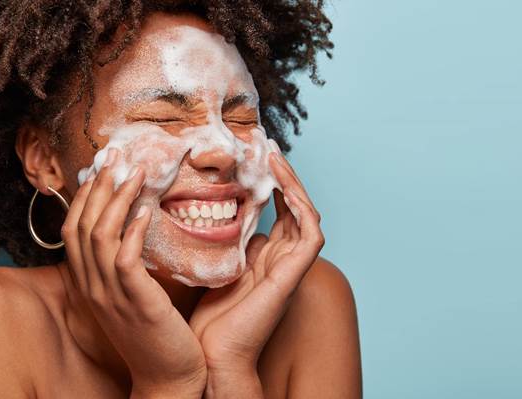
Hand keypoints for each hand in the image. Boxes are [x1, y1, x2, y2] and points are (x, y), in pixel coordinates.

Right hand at [60, 149, 206, 396]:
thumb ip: (126, 265)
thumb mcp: (131, 296)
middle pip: (81, 226)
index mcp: (89, 284)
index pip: (74, 230)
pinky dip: (132, 232)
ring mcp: (110, 296)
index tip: (103, 168)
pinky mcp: (135, 302)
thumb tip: (134, 228)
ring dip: (116, 200)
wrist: (167, 377)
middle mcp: (92, 287)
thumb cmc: (155, 334)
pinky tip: (145, 212)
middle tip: (116, 156)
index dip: (86, 196)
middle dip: (98, 187)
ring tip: (135, 173)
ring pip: (99, 236)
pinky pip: (124, 260)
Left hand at [189, 152, 324, 376]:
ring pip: (306, 214)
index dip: (271, 184)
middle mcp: (283, 259)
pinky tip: (284, 186)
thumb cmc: (211, 319)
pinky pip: (311, 235)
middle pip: (294, 207)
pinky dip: (302, 207)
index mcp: (267, 258)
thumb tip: (223, 219)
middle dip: (284, 176)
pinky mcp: (293, 276)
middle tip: (268, 147)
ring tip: (274, 157)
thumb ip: (227, 246)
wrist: (212, 355)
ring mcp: (290, 267)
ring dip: (294, 184)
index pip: (279, 212)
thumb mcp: (216, 268)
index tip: (254, 157)